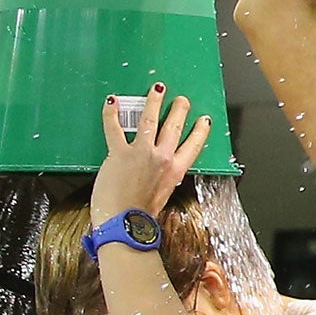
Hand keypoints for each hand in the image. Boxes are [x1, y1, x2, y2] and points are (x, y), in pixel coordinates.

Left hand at [91, 83, 209, 222]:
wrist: (124, 224)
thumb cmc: (140, 216)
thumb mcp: (161, 195)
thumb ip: (162, 179)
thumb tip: (157, 173)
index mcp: (175, 171)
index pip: (193, 145)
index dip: (200, 131)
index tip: (205, 121)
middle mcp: (162, 158)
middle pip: (174, 127)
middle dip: (179, 110)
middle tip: (182, 100)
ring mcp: (141, 153)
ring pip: (150, 119)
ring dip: (154, 101)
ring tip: (158, 90)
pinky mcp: (120, 153)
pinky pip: (114, 128)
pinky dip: (111, 113)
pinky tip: (112, 101)